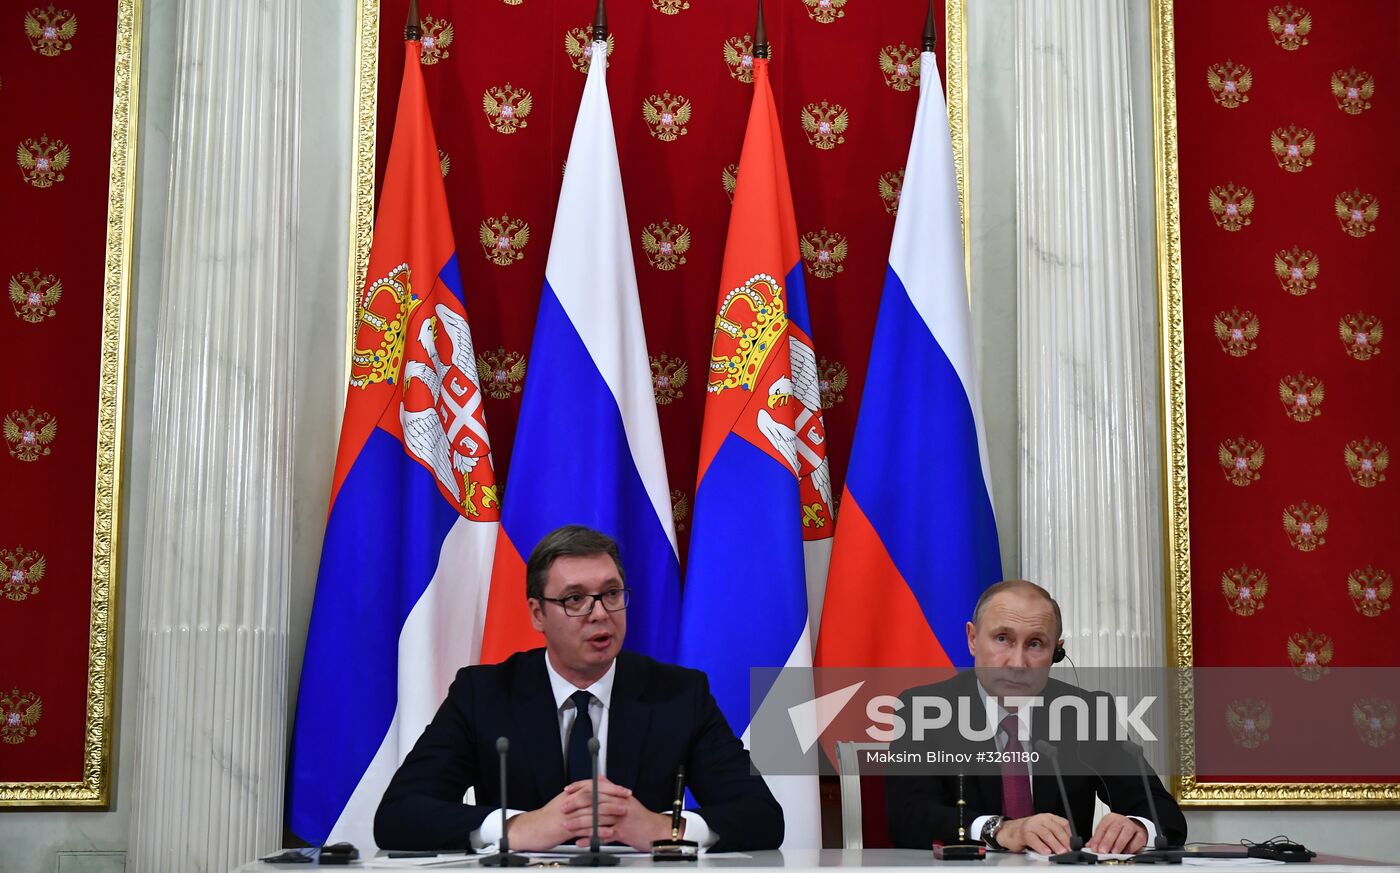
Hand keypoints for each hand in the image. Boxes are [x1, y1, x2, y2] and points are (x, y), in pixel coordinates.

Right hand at [505, 779, 630, 850]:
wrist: (530, 830)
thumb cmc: (548, 817)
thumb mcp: (563, 801)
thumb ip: (579, 793)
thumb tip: (595, 784)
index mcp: (570, 795)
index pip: (592, 786)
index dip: (609, 787)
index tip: (622, 789)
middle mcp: (569, 802)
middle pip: (594, 795)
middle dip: (612, 796)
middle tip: (626, 798)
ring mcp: (568, 816)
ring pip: (591, 811)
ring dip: (609, 811)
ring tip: (622, 812)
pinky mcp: (565, 830)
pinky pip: (585, 829)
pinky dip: (598, 830)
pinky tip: (608, 831)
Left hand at [571, 776, 675, 850]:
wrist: (657, 832)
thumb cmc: (641, 819)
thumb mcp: (627, 800)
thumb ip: (612, 789)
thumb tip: (601, 779)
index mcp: (618, 796)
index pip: (596, 787)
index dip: (580, 787)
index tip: (568, 790)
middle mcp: (619, 804)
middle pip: (594, 801)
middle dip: (576, 804)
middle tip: (563, 807)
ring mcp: (621, 818)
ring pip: (597, 817)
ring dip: (580, 822)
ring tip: (567, 825)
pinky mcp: (623, 832)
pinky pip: (603, 835)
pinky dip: (591, 839)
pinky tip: (581, 841)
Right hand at [997, 814, 1071, 853]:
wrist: (1010, 831)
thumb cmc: (1029, 832)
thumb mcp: (1044, 830)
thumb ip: (1055, 836)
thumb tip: (1068, 846)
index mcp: (1048, 817)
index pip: (1063, 823)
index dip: (1070, 834)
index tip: (1074, 845)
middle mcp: (1040, 819)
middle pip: (1055, 828)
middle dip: (1064, 840)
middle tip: (1069, 850)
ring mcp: (1032, 825)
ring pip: (1046, 834)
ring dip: (1055, 844)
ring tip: (1060, 852)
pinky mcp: (1024, 833)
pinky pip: (1034, 839)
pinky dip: (1041, 846)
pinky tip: (1046, 851)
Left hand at [1086, 813, 1147, 853]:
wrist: (1134, 827)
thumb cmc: (1118, 831)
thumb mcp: (1106, 832)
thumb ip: (1098, 839)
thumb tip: (1089, 846)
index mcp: (1110, 819)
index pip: (1102, 827)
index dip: (1097, 839)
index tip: (1095, 848)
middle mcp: (1120, 820)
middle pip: (1113, 829)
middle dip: (1107, 841)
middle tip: (1103, 851)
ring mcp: (1131, 826)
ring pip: (1126, 833)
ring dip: (1119, 844)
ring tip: (1114, 852)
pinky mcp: (1141, 833)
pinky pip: (1137, 839)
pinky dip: (1132, 847)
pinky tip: (1126, 852)